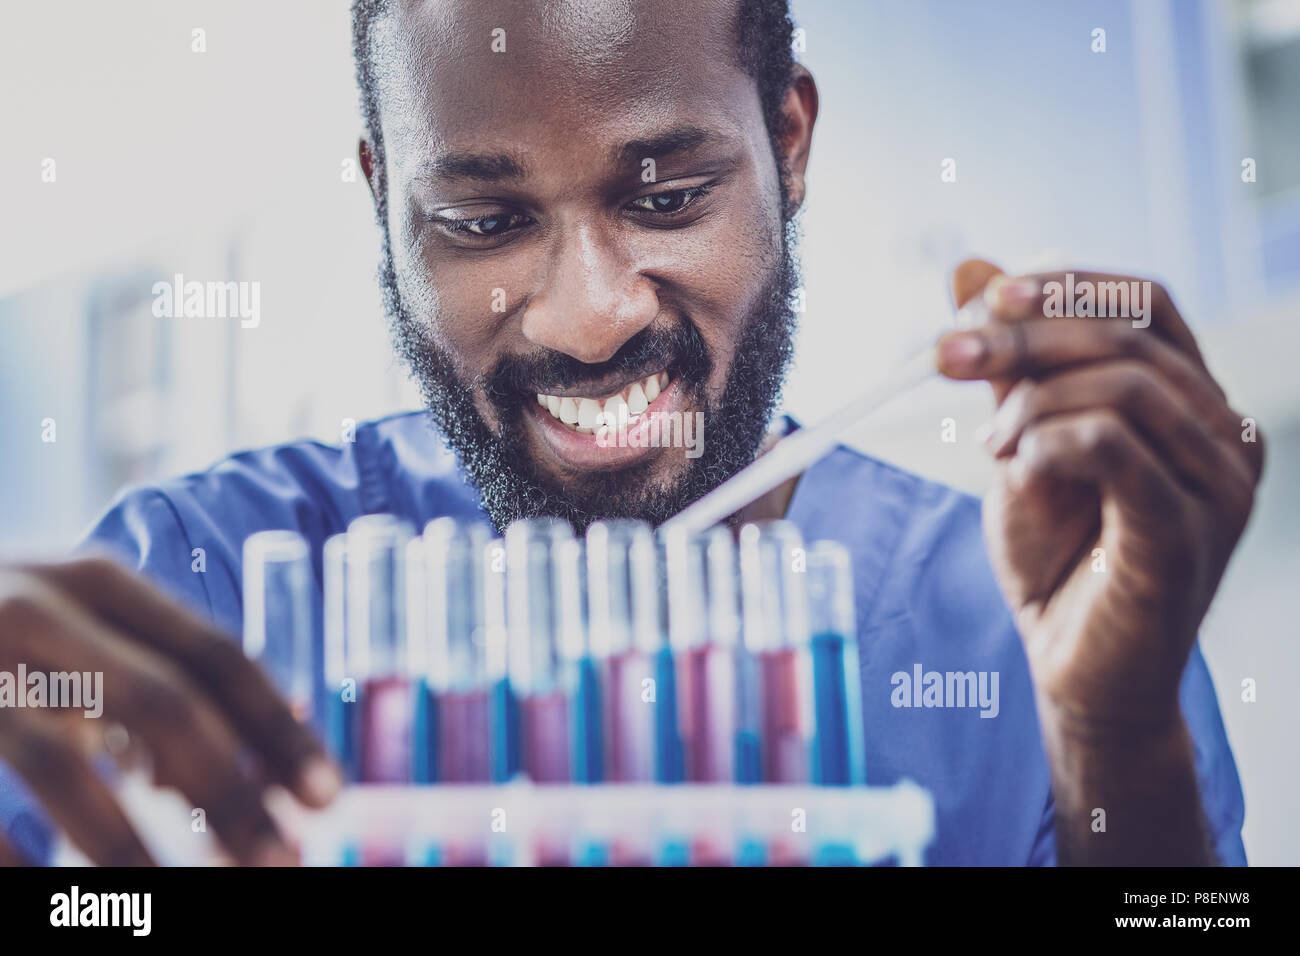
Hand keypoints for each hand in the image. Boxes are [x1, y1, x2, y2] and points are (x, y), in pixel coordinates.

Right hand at [0, 556, 339, 864]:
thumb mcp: (78, 623)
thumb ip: (162, 666)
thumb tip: (280, 726)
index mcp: (94, 581)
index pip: (216, 653)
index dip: (277, 727)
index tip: (327, 797)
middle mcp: (35, 605)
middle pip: (164, 703)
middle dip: (231, 790)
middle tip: (282, 862)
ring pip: (62, 765)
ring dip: (129, 848)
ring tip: (173, 905)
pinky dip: (19, 863)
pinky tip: (51, 896)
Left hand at [935, 260, 1262, 863]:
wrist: (1072, 668)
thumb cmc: (1056, 559)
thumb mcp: (1023, 443)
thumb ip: (1010, 365)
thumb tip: (972, 270)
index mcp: (1191, 402)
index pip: (1147, 304)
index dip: (1069, 285)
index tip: (986, 295)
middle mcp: (1222, 434)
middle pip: (1130, 337)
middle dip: (1026, 335)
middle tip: (949, 354)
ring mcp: (1216, 485)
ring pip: (1126, 386)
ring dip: (1032, 402)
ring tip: (992, 447)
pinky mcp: (1185, 533)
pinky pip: (1117, 448)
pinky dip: (1051, 442)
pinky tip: (1017, 466)